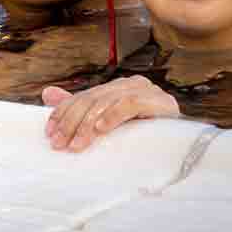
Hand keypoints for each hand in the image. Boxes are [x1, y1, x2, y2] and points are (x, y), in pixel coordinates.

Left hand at [42, 75, 179, 151]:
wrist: (185, 147)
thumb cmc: (143, 138)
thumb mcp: (107, 124)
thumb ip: (79, 108)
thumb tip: (47, 93)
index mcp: (118, 88)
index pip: (85, 96)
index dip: (64, 112)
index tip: (49, 133)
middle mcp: (131, 84)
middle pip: (93, 99)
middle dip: (72, 122)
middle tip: (58, 143)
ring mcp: (147, 90)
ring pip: (108, 102)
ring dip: (88, 125)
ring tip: (76, 144)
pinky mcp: (161, 101)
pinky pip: (131, 105)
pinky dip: (113, 117)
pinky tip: (101, 130)